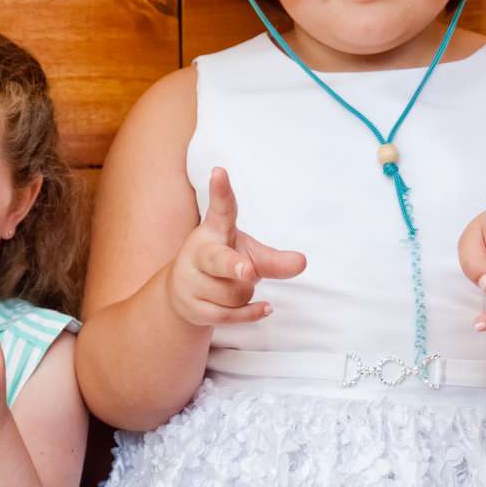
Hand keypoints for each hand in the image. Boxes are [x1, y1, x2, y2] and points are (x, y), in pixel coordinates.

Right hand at [165, 167, 305, 327]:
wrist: (183, 295)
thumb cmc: (224, 265)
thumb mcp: (249, 255)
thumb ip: (274, 259)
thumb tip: (302, 262)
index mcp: (214, 231)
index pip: (220, 210)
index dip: (221, 192)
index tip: (219, 171)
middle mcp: (198, 252)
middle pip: (218, 261)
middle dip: (233, 266)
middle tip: (247, 270)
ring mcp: (191, 280)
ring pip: (234, 294)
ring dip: (245, 294)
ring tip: (234, 286)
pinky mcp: (192, 307)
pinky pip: (229, 315)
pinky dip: (250, 313)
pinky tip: (266, 308)